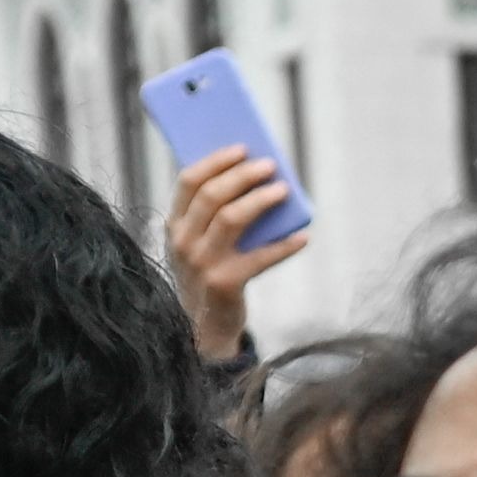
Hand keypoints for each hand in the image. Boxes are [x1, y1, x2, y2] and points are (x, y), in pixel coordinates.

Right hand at [161, 149, 305, 364]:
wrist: (203, 328)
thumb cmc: (210, 274)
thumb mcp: (201, 243)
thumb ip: (215, 215)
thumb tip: (255, 178)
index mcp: (174, 224)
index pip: (189, 181)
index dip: (217, 161)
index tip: (242, 148)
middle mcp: (183, 241)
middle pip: (212, 196)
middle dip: (242, 176)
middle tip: (269, 165)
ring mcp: (201, 263)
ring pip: (231, 218)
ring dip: (260, 201)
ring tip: (283, 190)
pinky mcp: (224, 283)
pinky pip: (260, 257)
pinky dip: (284, 246)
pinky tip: (303, 236)